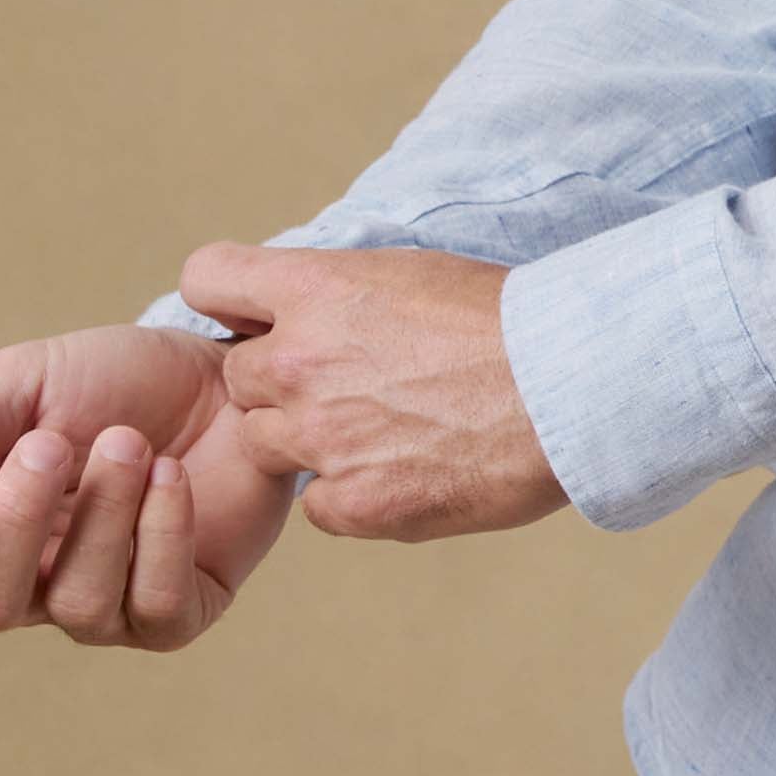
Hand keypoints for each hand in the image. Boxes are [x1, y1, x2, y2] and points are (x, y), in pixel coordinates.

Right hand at [0, 323, 294, 646]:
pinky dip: (162, 533)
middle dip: (16, 524)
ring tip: (131, 441)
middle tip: (49, 444)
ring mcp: (105, 607)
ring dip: (103, 513)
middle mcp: (31, 582)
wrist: (223, 373)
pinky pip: (157, 605)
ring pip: (78, 604)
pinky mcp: (178, 612)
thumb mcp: (32, 379)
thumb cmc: (118, 382)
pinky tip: (171, 476)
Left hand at [177, 241, 569, 543]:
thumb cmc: (506, 318)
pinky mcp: (353, 503)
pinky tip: (403, 469)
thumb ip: (338, 293)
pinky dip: (349, 493)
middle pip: (235, 375)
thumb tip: (305, 310)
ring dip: (305, 438)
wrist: (568, 385)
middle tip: (345, 381)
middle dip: (276, 379)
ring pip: (264, 443)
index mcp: (314, 290)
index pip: (207, 277)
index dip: (228, 299)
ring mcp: (321, 439)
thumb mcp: (409, 271)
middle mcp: (299, 363)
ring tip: (379, 426)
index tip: (254, 315)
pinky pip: (315, 504)